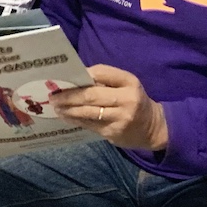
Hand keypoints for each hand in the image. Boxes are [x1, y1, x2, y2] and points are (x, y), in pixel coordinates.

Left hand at [49, 64, 167, 150]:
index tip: (66, 77)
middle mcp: (126, 99)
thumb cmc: (133, 100)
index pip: (101, 72)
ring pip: (88, 112)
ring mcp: (120, 118)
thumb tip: (75, 79)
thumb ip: (106, 80)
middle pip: (91, 95)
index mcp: (129, 82)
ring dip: (68, 110)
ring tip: (56, 107)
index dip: (82, 75)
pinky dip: (76, 120)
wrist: (152, 127)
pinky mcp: (113, 133)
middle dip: (69, 96)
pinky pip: (90, 125)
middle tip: (54, 97)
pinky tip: (66, 116)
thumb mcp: (126, 85)